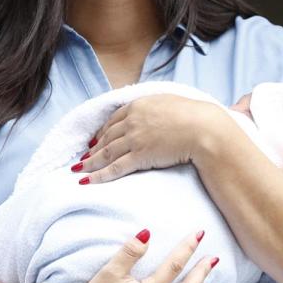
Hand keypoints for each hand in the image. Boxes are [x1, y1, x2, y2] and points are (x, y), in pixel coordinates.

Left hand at [73, 94, 222, 183]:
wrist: (203, 128)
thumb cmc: (193, 115)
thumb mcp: (170, 102)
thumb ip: (156, 106)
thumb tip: (154, 110)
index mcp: (139, 105)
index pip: (114, 120)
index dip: (102, 132)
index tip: (95, 139)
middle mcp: (132, 121)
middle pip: (106, 137)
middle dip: (93, 148)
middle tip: (83, 157)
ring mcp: (134, 139)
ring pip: (106, 153)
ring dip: (90, 163)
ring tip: (79, 171)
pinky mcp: (139, 156)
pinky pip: (114, 168)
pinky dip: (98, 175)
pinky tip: (87, 181)